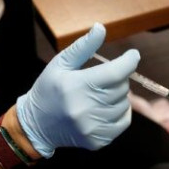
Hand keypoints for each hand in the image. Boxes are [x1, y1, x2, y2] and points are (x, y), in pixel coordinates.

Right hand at [17, 23, 139, 157]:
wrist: (36, 125)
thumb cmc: (49, 89)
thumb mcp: (61, 64)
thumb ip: (83, 46)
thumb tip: (101, 28)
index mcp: (77, 86)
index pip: (115, 73)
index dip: (129, 61)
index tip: (132, 55)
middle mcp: (86, 109)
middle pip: (122, 88)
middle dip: (118, 79)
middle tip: (103, 78)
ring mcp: (93, 127)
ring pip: (124, 104)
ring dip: (118, 96)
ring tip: (100, 94)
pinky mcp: (98, 140)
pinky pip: (123, 121)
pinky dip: (119, 112)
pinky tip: (104, 108)